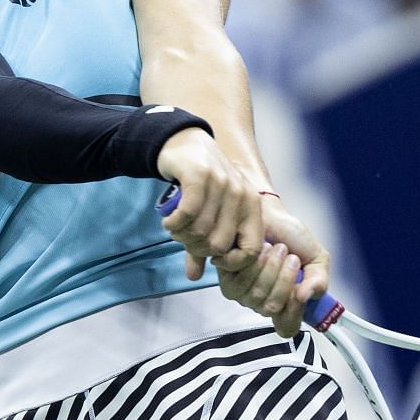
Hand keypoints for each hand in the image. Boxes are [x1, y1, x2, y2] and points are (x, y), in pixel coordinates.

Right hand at [155, 130, 261, 279]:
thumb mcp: (208, 215)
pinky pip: (188, 213)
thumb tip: (194, 277)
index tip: (211, 257)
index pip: (251, 250)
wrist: (184, 143)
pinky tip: (168, 220)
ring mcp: (222, 184)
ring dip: (181, 235)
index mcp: (251, 207)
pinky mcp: (200, 175)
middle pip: (219, 244)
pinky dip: (174, 222)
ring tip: (174, 228)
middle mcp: (241, 195)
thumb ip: (202, 246)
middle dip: (196, 248)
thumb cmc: (199, 184)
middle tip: (183, 239)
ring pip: (201, 230)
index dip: (230, 262)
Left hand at [217, 198, 330, 336]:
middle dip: (284, 278)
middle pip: (271, 308)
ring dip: (269, 268)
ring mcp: (244, 293)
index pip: (287, 328)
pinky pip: (238, 282)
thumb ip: (320, 280)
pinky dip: (253, 262)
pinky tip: (259, 248)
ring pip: (255, 296)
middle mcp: (264, 301)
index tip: (300, 292)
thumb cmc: (291, 235)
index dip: (293, 314)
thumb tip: (307, 296)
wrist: (270, 213)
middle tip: (289, 256)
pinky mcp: (226, 278)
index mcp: (287, 302)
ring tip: (274, 249)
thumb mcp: (316, 258)